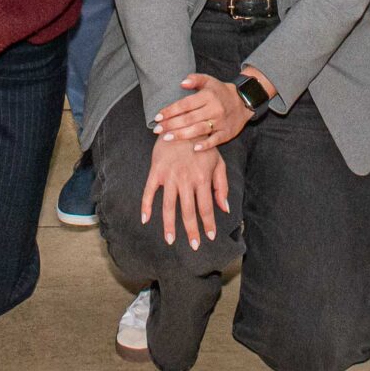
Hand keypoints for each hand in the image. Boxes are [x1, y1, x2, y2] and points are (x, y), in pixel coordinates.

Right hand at [140, 134, 230, 248]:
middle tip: (194, 246)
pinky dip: (146, 205)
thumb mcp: (217, 162)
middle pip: (188, 211)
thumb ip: (221, 186)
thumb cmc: (202, 145)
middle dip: (191, 230)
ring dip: (169, 224)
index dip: (209, 224)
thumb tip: (224, 208)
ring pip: (169, 205)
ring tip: (170, 240)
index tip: (210, 236)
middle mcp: (186, 180)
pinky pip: (149, 191)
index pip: (206, 207)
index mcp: (202, 178)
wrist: (182, 124)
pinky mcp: (156, 171)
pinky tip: (145, 219)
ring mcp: (170, 176)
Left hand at [153, 70, 259, 150]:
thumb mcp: (209, 81)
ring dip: (182, 134)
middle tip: (157, 130)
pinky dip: (206, 145)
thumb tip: (182, 83)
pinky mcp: (227, 133)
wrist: (244, 101)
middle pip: (189, 118)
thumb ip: (195, 79)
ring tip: (167, 138)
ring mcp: (221, 122)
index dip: (170, 110)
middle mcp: (214, 109)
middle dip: (171, 124)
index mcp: (208, 96)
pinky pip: (216, 140)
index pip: (185, 104)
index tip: (158, 117)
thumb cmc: (220, 92)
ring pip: (199, 129)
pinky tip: (194, 149)